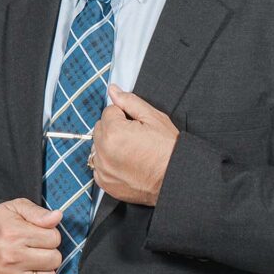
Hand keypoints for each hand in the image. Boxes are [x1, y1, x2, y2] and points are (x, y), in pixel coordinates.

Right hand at [0, 199, 63, 273]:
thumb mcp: (15, 209)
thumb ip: (37, 212)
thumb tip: (57, 217)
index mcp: (15, 234)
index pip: (54, 238)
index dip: (51, 235)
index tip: (40, 235)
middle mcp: (12, 257)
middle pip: (54, 259)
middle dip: (50, 252)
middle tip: (38, 249)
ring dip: (45, 270)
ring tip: (34, 262)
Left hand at [91, 84, 179, 205]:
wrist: (176, 178)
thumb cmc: (168, 149)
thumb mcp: (153, 118)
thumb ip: (129, 101)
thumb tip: (113, 90)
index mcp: (114, 132)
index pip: (109, 111)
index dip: (124, 116)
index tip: (137, 125)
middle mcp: (103, 152)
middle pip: (100, 128)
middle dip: (114, 129)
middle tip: (135, 137)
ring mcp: (103, 170)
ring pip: (98, 147)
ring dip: (109, 146)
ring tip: (131, 151)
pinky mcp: (105, 183)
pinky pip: (99, 166)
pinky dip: (109, 163)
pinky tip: (126, 164)